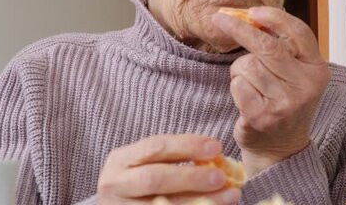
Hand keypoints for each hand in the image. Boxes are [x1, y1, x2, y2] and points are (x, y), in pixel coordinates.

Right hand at [97, 134, 240, 203]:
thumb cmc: (137, 182)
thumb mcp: (144, 164)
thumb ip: (173, 158)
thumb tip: (216, 156)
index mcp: (120, 160)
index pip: (155, 147)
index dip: (187, 146)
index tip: (216, 147)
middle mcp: (116, 185)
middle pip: (155, 178)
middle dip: (192, 177)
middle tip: (221, 177)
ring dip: (201, 201)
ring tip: (230, 196)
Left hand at [212, 7, 329, 175]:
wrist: (281, 148)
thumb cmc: (284, 102)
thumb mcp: (295, 73)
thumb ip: (284, 47)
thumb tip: (252, 16)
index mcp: (317, 69)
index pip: (298, 32)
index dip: (274, 17)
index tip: (253, 11)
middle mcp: (305, 86)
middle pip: (267, 46)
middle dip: (239, 29)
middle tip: (219, 19)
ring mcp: (285, 103)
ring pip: (247, 65)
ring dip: (240, 70)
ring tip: (250, 84)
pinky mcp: (263, 117)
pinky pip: (237, 85)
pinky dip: (236, 87)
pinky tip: (246, 98)